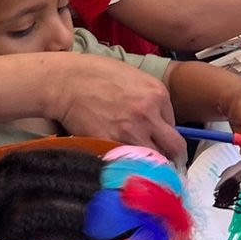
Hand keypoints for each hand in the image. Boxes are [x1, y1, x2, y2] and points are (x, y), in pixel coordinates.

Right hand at [45, 55, 182, 158]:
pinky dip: (127, 165)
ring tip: (140, 164)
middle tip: (164, 162)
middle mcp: (149, 115)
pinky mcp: (110, 145)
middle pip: (174, 148)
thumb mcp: (134, 77)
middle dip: (171, 156)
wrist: (66, 82)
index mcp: (157, 95)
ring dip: (149, 163)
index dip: (165, 134)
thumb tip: (157, 120)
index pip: (174, 125)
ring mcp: (130, 132)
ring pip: (154, 161)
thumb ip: (150, 99)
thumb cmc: (96, 74)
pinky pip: (128, 163)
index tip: (158, 140)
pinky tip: (122, 163)